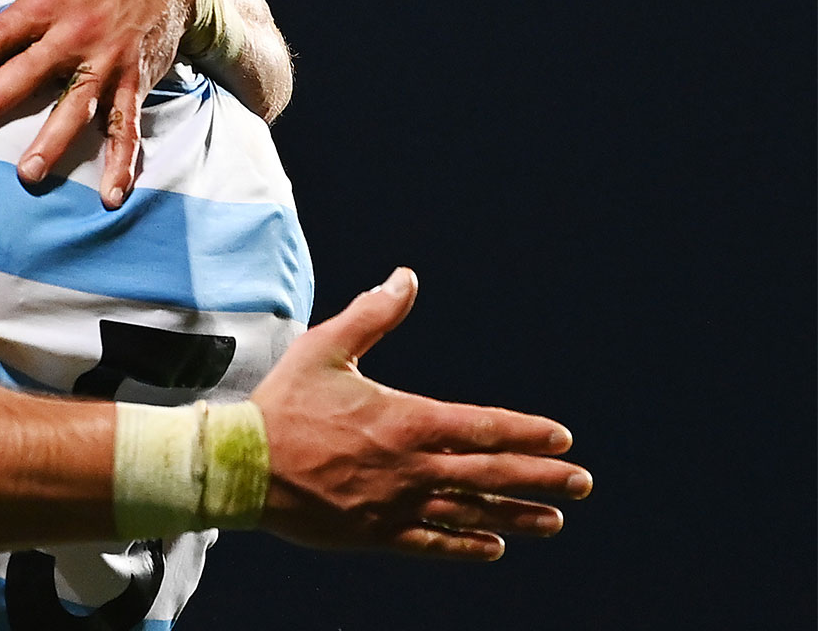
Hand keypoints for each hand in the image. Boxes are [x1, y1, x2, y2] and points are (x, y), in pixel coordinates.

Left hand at [0, 0, 188, 208]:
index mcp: (45, 1)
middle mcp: (76, 32)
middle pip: (29, 72)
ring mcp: (108, 60)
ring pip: (77, 106)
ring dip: (53, 141)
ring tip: (27, 172)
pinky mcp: (135, 81)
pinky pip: (128, 126)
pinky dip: (123, 162)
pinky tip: (110, 194)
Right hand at [251, 268, 591, 560]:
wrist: (242, 464)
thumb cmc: (284, 402)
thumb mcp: (326, 348)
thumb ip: (373, 314)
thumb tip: (405, 277)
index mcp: (406, 420)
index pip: (483, 427)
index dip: (527, 434)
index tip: (562, 439)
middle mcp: (411, 466)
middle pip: (491, 474)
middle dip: (542, 479)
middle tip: (581, 484)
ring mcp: (395, 504)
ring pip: (470, 513)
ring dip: (516, 517)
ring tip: (553, 522)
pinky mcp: (375, 533)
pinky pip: (432, 543)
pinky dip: (465, 545)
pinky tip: (492, 546)